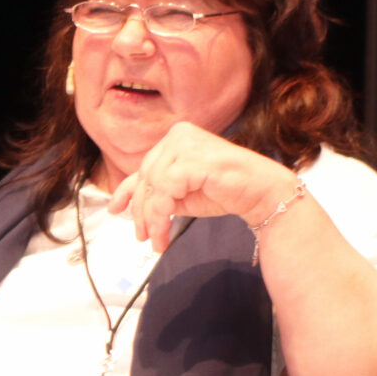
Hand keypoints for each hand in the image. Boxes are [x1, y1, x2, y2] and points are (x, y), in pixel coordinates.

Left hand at [107, 122, 294, 252]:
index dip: (127, 191)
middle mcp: (179, 135)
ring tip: (157, 240)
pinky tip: (165, 233)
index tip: (116, 210)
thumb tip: (127, 205)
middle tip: (143, 237)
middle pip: (145, 178)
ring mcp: (186, 145)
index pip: (145, 167)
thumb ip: (158, 193)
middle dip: (141, 212)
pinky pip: (164, 193)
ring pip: (152, 187)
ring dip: (151, 219)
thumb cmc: (226, 191)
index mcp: (176, 138)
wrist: (261, 193)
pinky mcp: (193, 160)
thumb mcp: (182, 193)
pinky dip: (160, 217)